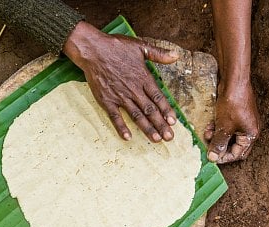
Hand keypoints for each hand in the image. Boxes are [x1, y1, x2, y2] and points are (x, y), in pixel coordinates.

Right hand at [63, 21, 178, 141]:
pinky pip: (115, 116)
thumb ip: (159, 54)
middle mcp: (133, 89)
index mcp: (143, 77)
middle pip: (150, 110)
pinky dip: (121, 127)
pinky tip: (128, 137)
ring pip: (136, 115)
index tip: (173, 122)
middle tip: (169, 137)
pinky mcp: (106, 100)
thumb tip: (176, 56)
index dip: (166, 110)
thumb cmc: (116, 46)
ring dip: (147, 128)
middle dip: (160, 124)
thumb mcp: (140, 46)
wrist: (92, 49)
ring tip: (156, 139)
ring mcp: (119, 96)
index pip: (158, 97)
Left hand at [205, 81, 259, 163]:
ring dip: (217, 136)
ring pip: (228, 135)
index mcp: (251, 135)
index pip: (238, 154)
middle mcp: (249, 129)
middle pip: (234, 145)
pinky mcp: (236, 113)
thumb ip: (218, 143)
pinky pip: (227, 125)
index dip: (225, 157)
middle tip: (209, 147)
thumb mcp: (224, 127)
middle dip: (220, 146)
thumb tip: (213, 158)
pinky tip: (210, 125)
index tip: (212, 157)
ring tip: (207, 134)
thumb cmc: (233, 104)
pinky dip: (218, 127)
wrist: (234, 82)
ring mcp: (243, 120)